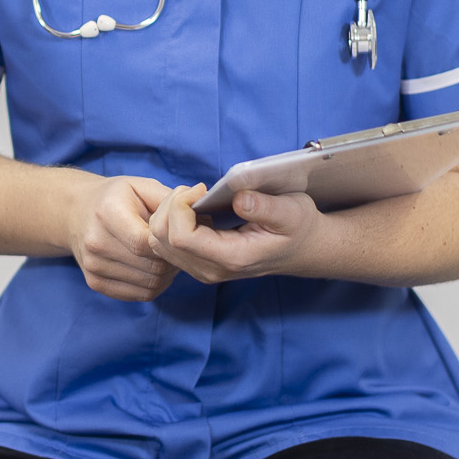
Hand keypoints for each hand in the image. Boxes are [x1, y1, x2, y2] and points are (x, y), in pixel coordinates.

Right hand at [64, 176, 178, 301]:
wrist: (76, 212)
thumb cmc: (116, 197)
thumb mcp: (141, 186)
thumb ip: (170, 199)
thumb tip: (202, 208)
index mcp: (107, 213)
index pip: (146, 243)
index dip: (170, 244)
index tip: (178, 236)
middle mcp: (96, 242)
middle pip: (151, 267)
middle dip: (172, 260)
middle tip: (177, 248)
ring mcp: (93, 266)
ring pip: (149, 284)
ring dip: (166, 274)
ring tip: (165, 257)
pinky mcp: (95, 283)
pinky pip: (139, 295)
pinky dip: (154, 285)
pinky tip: (154, 269)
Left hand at [149, 185, 323, 283]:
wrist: (300, 249)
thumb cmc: (297, 227)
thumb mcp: (293, 211)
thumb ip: (266, 207)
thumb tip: (239, 198)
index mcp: (231, 257)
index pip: (181, 238)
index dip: (179, 207)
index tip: (201, 188)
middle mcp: (210, 269)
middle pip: (161, 239)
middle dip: (169, 206)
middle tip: (195, 189)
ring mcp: (201, 270)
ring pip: (157, 242)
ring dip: (167, 213)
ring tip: (193, 197)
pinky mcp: (197, 264)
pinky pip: (165, 244)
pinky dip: (170, 221)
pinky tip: (193, 209)